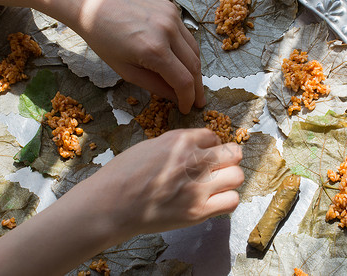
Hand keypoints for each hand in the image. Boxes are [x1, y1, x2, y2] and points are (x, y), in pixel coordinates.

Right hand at [0, 128, 242, 274]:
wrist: (110, 205)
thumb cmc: (122, 174)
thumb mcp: (150, 145)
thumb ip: (177, 145)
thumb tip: (196, 147)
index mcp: (181, 140)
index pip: (213, 136)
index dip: (211, 144)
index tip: (206, 153)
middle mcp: (194, 160)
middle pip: (232, 153)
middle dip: (228, 157)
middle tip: (218, 166)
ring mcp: (199, 187)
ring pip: (237, 176)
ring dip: (229, 178)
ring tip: (218, 184)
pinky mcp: (199, 211)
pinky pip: (232, 201)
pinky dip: (227, 199)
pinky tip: (216, 200)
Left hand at [75, 0, 204, 113]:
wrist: (93, 3)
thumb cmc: (103, 39)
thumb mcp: (126, 71)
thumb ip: (155, 86)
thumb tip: (176, 97)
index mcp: (154, 50)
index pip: (184, 81)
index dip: (188, 98)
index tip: (187, 108)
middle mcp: (168, 31)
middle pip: (194, 66)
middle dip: (197, 88)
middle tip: (198, 101)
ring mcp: (172, 18)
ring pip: (195, 50)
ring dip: (195, 70)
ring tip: (192, 84)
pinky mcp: (172, 9)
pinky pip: (187, 36)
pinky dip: (187, 51)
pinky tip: (182, 62)